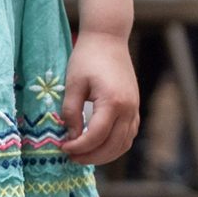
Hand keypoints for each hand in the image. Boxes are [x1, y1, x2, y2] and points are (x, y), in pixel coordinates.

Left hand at [58, 30, 139, 166]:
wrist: (108, 39)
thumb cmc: (87, 58)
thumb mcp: (72, 84)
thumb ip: (71, 112)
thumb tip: (70, 137)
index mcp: (113, 102)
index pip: (96, 136)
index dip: (79, 147)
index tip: (63, 148)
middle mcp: (129, 109)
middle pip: (113, 145)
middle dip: (91, 156)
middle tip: (71, 157)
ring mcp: (135, 109)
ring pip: (124, 144)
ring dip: (105, 155)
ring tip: (83, 155)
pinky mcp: (135, 107)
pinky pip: (129, 134)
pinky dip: (115, 145)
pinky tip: (98, 146)